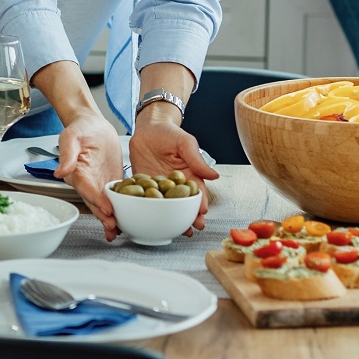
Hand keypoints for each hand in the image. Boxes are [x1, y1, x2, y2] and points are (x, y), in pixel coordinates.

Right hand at [51, 110, 125, 239]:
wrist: (93, 124)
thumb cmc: (81, 128)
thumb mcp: (72, 136)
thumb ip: (67, 153)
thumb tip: (59, 171)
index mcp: (76, 172)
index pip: (86, 189)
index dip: (96, 200)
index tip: (106, 209)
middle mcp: (86, 182)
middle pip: (94, 201)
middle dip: (103, 215)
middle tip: (113, 226)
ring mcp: (98, 183)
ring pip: (104, 204)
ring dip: (110, 218)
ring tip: (117, 230)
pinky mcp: (110, 182)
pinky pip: (114, 198)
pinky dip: (119, 210)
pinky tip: (124, 221)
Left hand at [128, 109, 218, 234]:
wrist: (148, 127)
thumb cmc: (169, 133)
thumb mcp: (186, 143)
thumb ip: (197, 160)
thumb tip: (214, 175)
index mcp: (189, 174)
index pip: (197, 192)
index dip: (200, 202)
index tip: (203, 211)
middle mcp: (175, 184)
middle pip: (184, 204)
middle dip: (191, 216)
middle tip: (195, 227)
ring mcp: (159, 186)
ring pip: (167, 206)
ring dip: (173, 218)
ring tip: (180, 231)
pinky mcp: (143, 184)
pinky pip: (147, 199)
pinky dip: (150, 210)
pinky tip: (153, 220)